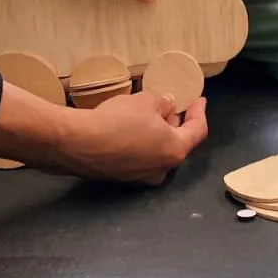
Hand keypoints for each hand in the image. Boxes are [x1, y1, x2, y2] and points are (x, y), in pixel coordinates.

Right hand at [0, 83, 208, 183]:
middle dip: (176, 123)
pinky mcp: (122, 178)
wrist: (77, 143)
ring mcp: (141, 177)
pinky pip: (139, 157)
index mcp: (175, 151)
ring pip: (157, 151)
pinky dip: (142, 142)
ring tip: (151, 113)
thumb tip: (168, 104)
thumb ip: (163, 102)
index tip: (199, 99)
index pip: (197, 131)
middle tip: (173, 105)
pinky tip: (131, 127)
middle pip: (177, 143)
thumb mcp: (146, 101)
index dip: (199, 112)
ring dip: (158, 133)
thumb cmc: (118, 120)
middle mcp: (162, 169)